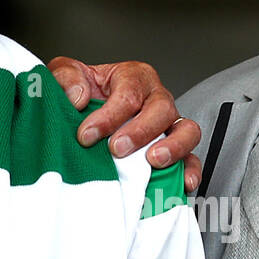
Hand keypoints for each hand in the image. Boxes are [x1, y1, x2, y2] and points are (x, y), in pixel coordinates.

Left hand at [47, 56, 202, 192]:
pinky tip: (182, 182)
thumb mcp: (66, 76)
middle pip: (161, 109)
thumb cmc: (83, 94)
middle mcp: (156, 98)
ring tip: (153, 161)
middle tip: (117, 148)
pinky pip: (191, 159)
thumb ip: (66, 77)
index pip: (128, 93)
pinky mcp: (175, 150)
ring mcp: (169, 125)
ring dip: (173, 146)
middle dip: (139, 131)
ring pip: (186, 130)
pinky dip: (189, 171)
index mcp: (133, 77)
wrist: (88, 116)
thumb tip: (78, 97)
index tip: (87, 135)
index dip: (109, 115)